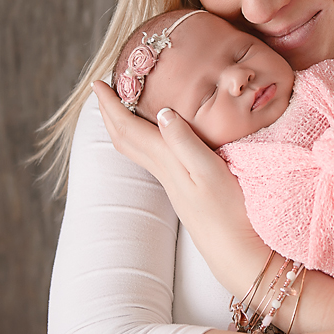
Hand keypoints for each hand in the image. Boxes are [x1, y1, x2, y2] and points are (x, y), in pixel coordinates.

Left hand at [92, 81, 268, 292]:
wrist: (236, 250)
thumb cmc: (229, 211)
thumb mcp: (210, 171)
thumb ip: (184, 141)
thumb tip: (161, 112)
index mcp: (167, 162)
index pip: (128, 129)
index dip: (111, 106)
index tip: (97, 83)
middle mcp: (164, 172)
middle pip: (125, 139)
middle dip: (110, 114)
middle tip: (102, 90)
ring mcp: (172, 182)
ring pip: (136, 149)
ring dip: (123, 126)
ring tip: (121, 108)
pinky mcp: (183, 189)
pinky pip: (151, 156)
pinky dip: (142, 138)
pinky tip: (154, 137)